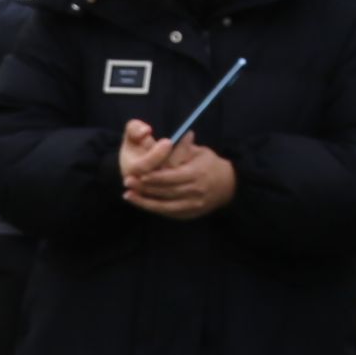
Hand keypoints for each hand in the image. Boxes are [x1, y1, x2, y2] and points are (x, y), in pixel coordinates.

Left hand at [118, 120, 236, 219]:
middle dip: (145, 189)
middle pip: (166, 191)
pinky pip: (169, 213)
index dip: (154, 177)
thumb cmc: (210, 164)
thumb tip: (166, 140)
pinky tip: (141, 204)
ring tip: (128, 196)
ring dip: (145, 202)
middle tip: (127, 183)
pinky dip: (154, 209)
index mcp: (196, 173)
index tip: (138, 174)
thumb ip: (183, 148)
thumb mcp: (200, 152)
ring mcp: (193, 205)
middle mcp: (195, 191)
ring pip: (165, 205)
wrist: (228, 185)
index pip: (171, 177)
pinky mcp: (190, 214)